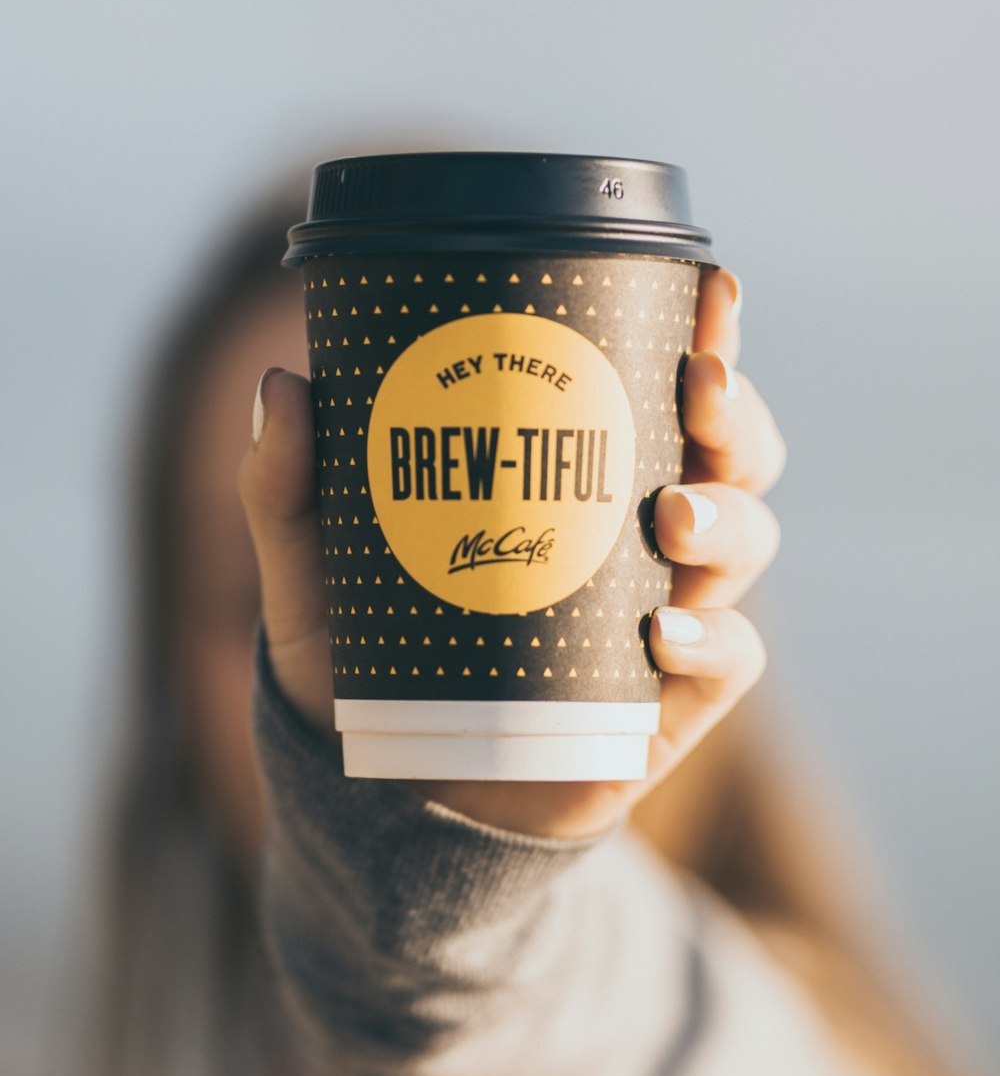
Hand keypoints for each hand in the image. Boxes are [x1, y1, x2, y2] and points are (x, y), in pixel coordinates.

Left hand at [238, 268, 785, 839]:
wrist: (392, 787)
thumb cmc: (371, 657)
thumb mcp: (319, 570)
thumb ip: (293, 488)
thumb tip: (280, 384)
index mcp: (585, 472)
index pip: (665, 387)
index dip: (706, 335)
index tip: (712, 287)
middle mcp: (646, 530)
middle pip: (734, 453)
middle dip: (736, 412)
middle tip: (698, 389)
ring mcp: (669, 613)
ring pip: (746, 540)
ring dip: (725, 516)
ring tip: (670, 515)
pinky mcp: (670, 701)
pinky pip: (728, 660)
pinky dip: (713, 640)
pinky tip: (665, 632)